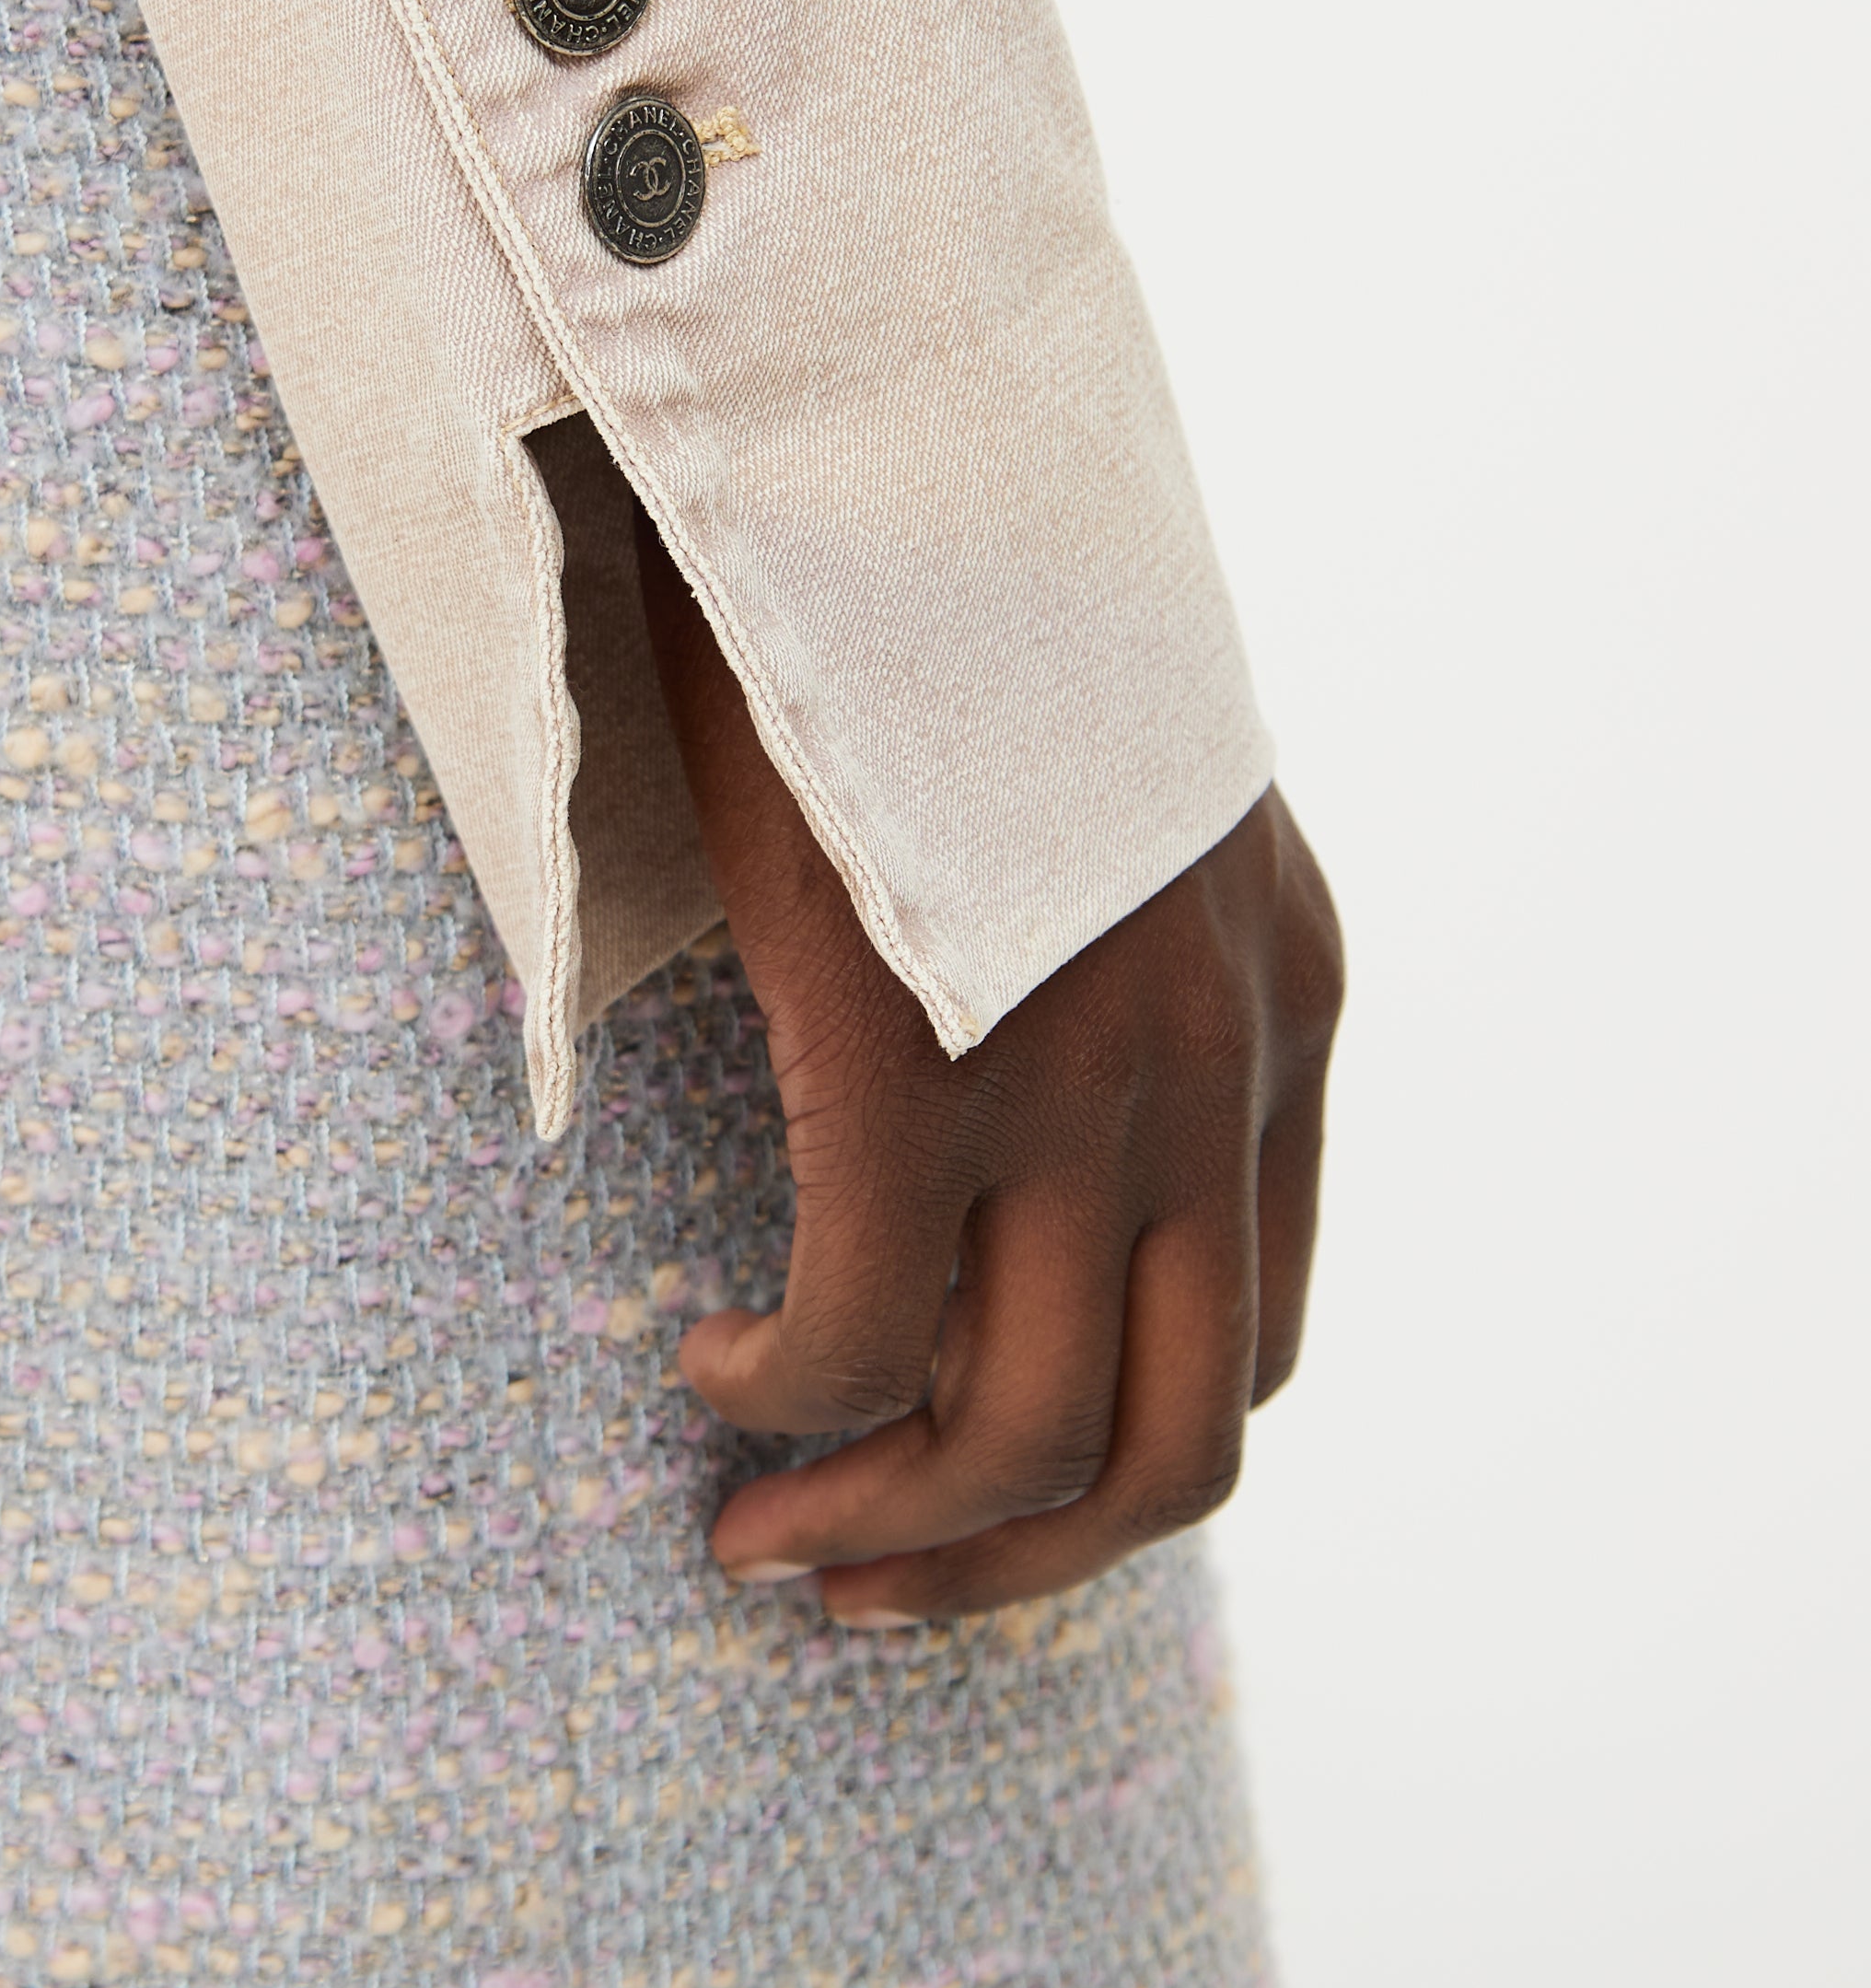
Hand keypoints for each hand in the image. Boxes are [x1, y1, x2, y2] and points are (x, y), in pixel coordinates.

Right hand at [635, 518, 1342, 1622]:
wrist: (859, 410)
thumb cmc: (930, 586)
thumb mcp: (1081, 785)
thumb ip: (1083, 946)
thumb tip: (970, 1084)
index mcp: (1282, 992)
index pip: (1254, 1330)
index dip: (1111, 1457)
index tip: (960, 1468)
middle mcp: (1224, 1063)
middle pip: (1184, 1443)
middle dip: (1018, 1562)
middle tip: (857, 1577)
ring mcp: (1091, 1069)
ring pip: (1035, 1438)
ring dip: (890, 1528)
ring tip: (760, 1526)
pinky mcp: (931, 1055)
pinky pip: (861, 1336)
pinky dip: (783, 1394)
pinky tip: (704, 1360)